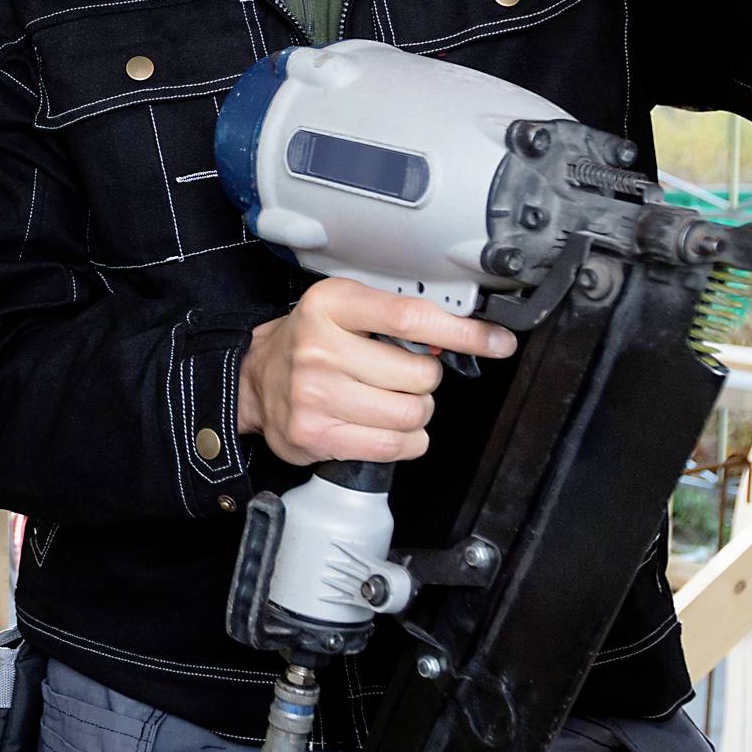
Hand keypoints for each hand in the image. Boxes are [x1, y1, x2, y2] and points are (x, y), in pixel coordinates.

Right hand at [236, 279, 518, 466]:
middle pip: (419, 375)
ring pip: (410, 415)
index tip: (497, 342)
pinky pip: (392, 446)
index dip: (464, 333)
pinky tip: (388, 430)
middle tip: (403, 379)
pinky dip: (404, 442)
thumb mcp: (346, 308)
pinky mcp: (314, 434)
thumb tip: (459, 339)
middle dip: (424, 381)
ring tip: (391, 404)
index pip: (413, 318)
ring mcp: (314, 395)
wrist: (254, 381)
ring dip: (414, 413)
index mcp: (332, 305)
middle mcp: (319, 349)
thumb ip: (397, 316)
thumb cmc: (310, 343)